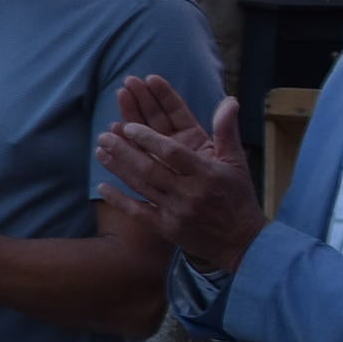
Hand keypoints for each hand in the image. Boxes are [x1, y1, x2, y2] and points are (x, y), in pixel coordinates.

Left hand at [96, 88, 264, 272]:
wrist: (241, 242)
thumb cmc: (238, 196)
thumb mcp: (237, 162)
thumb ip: (227, 130)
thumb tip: (229, 99)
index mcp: (206, 173)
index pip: (172, 152)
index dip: (149, 138)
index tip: (129, 125)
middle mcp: (190, 192)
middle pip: (150, 168)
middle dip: (124, 150)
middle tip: (104, 135)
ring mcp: (176, 212)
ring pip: (141, 186)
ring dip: (118, 168)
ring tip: (100, 150)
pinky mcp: (167, 228)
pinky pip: (138, 213)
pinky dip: (119, 200)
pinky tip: (102, 187)